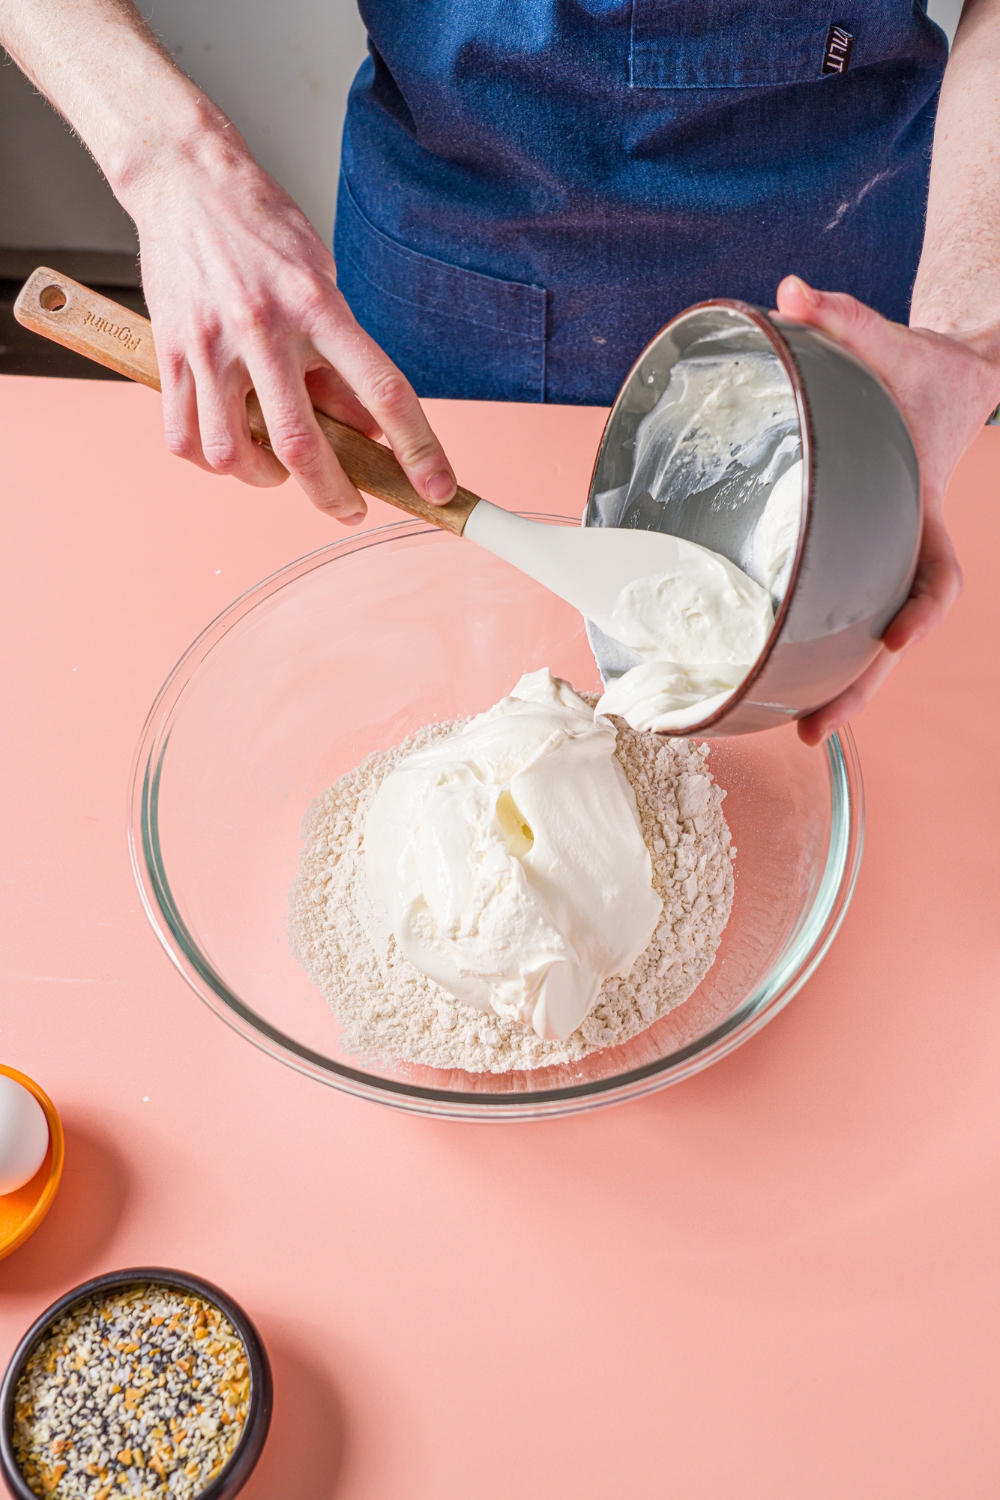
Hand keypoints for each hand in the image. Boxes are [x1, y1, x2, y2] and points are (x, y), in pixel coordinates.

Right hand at [127, 131, 456, 524]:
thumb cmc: (262, 232)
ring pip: (236, 454)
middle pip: (303, 445)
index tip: (436, 488)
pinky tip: (231, 449)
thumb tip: (368, 430)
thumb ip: (341, 358)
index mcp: (317, 305)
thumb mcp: (321, 282)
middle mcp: (264, 328)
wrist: (184, 179)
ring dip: (265, 480)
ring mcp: (211, 345)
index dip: (417, 449)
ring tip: (277, 469)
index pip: (382, 390)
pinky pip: (185, 440)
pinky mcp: (169, 353)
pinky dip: (213, 462)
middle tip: (351, 508)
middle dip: (334, 495)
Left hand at [774, 276, 999, 745]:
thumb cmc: (918, 371)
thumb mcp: (889, 340)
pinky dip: (811, 650)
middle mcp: (900, 545)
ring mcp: (875, 558)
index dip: (922, 605)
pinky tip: (771, 682)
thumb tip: (789, 292)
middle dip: (858, 683)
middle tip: (814, 727)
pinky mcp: (847, 557)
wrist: (941, 384)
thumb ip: (842, 318)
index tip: (901, 636)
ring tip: (793, 731)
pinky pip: (833, 612)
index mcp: (919, 507)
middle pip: (890, 634)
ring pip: (861, 638)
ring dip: (833, 685)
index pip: (935, 570)